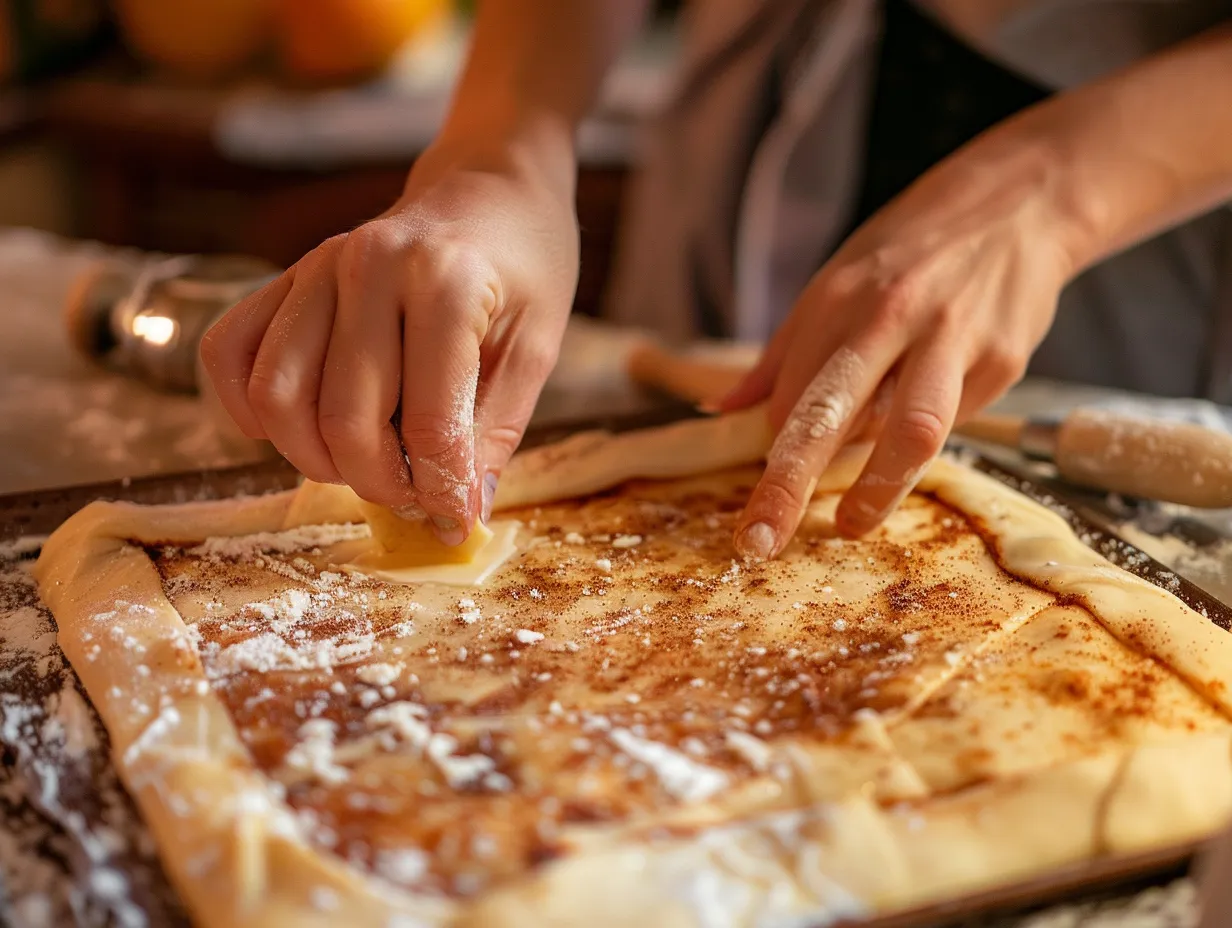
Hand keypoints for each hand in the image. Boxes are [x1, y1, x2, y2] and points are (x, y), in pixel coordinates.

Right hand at [201, 131, 577, 543]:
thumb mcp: (538, 345)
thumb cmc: (526, 262)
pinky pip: (228, 354)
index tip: (457, 516)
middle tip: (415, 494)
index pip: (428, 421)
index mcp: (444, 282)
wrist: (490, 185)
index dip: (440, 488)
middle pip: (344, 420)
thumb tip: (462, 512)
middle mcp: (366, 267)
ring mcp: (314, 268)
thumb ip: (497, 429)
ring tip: (368, 464)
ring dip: (316, 458)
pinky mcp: (284, 277)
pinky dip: (248, 408)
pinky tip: (298, 428)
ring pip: (277, 398)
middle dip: (381, 483)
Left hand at [722, 140, 1077, 556]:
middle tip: (758, 540)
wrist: (1020, 202)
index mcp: (838, 297)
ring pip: (911, 431)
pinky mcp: (1004, 360)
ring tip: (849, 525)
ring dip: (877, 489)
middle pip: (833, 413)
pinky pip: (957, 419)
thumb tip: (719, 411)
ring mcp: (952, 339)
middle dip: (789, 482)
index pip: (790, 394)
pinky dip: (928, 436)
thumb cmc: (910, 248)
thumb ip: (780, 355)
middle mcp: (891, 316)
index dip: (772, 452)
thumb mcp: (835, 281)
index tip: (756, 499)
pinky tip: (924, 414)